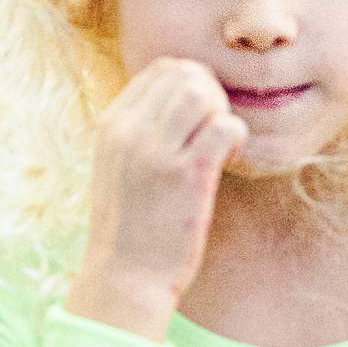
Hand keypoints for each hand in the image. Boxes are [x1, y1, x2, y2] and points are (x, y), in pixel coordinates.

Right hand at [68, 58, 248, 339]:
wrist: (124, 277)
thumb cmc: (129, 226)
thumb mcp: (117, 167)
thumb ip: (140, 131)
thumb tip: (179, 101)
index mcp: (111, 125)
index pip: (160, 69)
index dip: (190, 84)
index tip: (196, 120)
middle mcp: (130, 132)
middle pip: (185, 73)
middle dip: (211, 94)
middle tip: (212, 133)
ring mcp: (157, 153)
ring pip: (204, 92)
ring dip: (222, 113)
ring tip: (218, 145)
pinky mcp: (188, 177)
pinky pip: (226, 126)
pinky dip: (236, 137)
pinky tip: (227, 160)